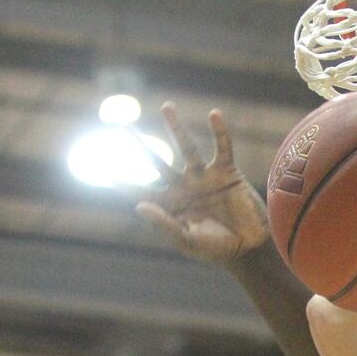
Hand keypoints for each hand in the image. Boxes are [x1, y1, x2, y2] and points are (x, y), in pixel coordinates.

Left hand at [137, 103, 268, 262]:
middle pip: (157, 162)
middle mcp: (183, 186)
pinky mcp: (226, 172)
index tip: (107, 172)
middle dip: (141, 146)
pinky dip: (219, 132)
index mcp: (170, 204)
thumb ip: (164, 223)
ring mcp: (204, 176)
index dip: (125, 183)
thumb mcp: (187, 240)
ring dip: (176, 128)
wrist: (249, 247)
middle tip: (124, 127)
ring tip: (166, 106)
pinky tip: (214, 115)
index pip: (142, 191)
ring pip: (186, 147)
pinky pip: (222, 148)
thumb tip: (139, 205)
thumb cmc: (216, 248)